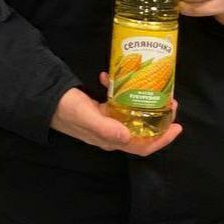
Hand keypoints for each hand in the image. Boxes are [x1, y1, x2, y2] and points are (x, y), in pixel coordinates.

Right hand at [50, 72, 181, 155]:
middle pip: (143, 131)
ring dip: (143, 102)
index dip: (163, 139)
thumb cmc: (65, 110)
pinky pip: (117, 102)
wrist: (45, 101)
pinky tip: (112, 77)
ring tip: (150, 84)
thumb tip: (128, 135)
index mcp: (112, 139)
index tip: (177, 126)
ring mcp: (107, 121)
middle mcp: (113, 133)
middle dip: (158, 117)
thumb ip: (105, 127)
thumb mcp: (85, 116)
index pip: (143, 146)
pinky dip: (119, 89)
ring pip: (133, 115)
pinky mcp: (101, 109)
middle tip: (169, 99)